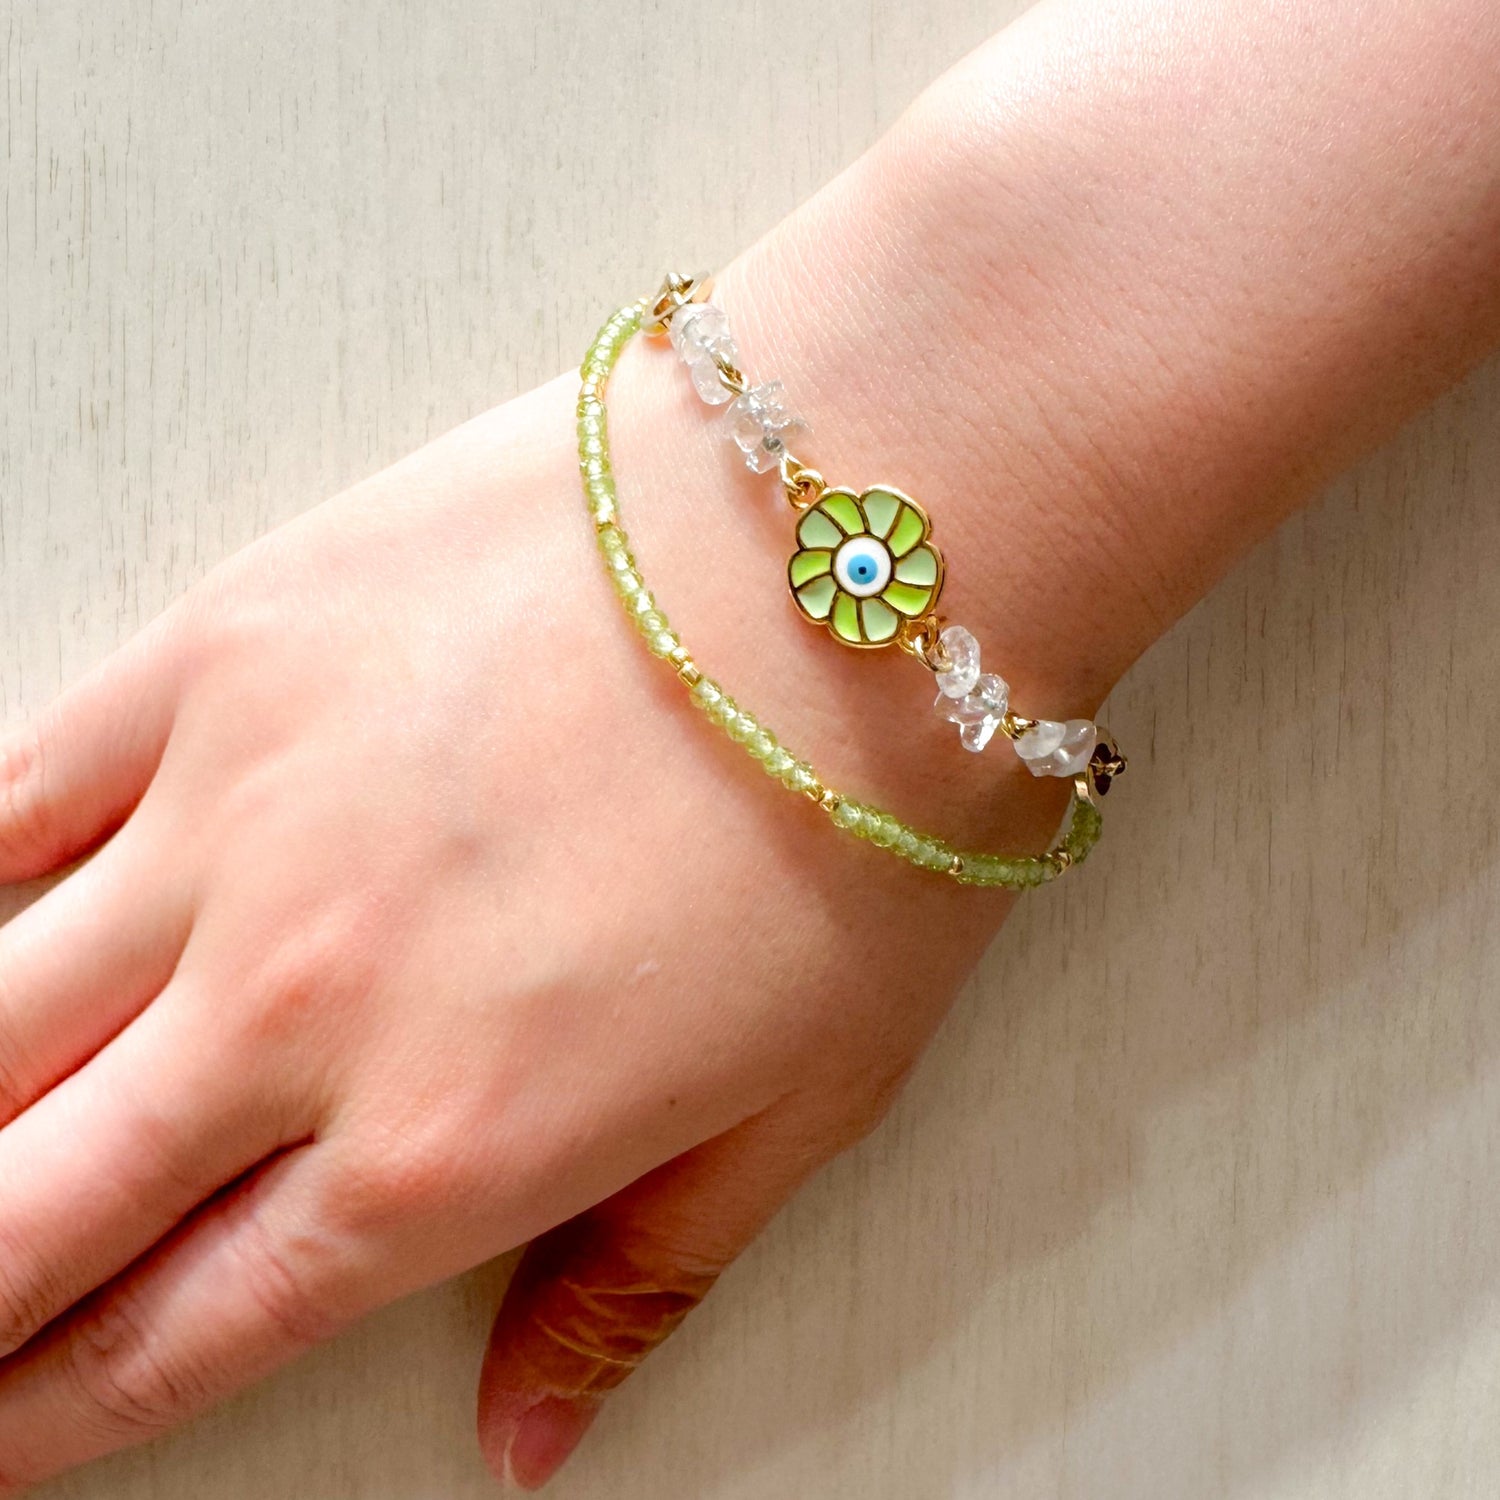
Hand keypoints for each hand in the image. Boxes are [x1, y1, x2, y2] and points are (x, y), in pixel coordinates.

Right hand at [0, 360, 1035, 1490]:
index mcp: (448, 1146)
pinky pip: (14, 792)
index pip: (186, 1332)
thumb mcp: (800, 1105)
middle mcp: (302, 1006)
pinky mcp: (228, 650)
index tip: (9, 1434)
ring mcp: (241, 816)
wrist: (849, 553)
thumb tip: (531, 1434)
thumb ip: (634, 1281)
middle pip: (26, 1213)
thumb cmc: (862, 816)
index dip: (58, 1414)